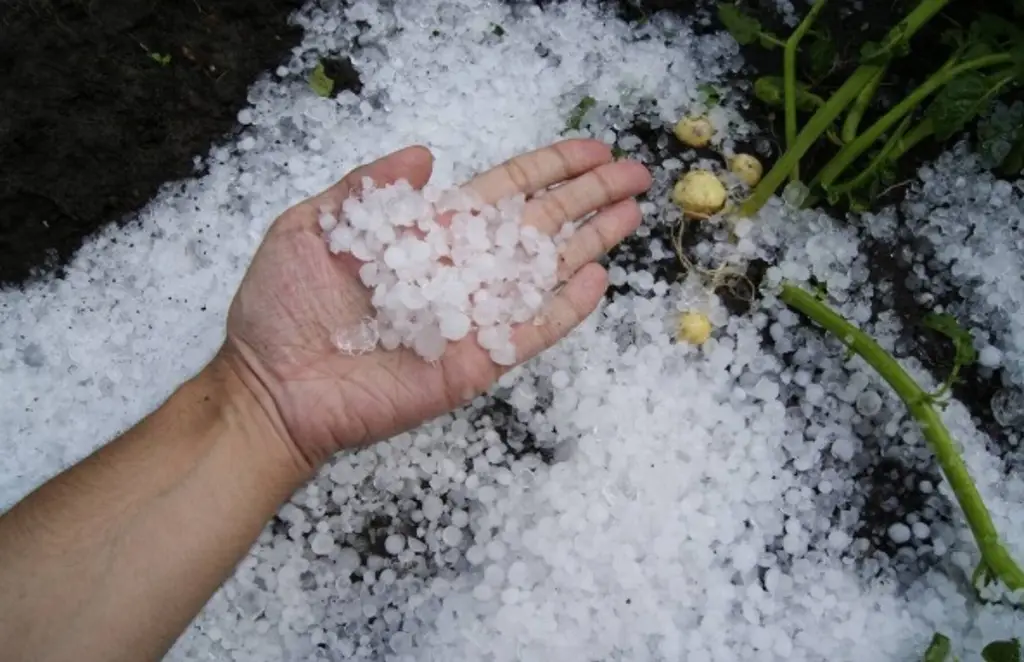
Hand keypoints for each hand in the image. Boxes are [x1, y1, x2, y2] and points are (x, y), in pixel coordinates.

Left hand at [221, 140, 650, 470]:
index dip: (550, 168)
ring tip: (633, 214)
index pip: (505, 192)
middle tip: (637, 173)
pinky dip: (565, 309)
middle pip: (539, 225)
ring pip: (545, 273)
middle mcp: (460, 270)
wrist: (271, 387)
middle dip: (588, 197)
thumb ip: (368, 188)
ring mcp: (472, 318)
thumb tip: (425, 151)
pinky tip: (598, 280)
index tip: (593, 150)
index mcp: (429, 233)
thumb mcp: (311, 227)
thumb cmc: (282, 308)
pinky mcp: (475, 362)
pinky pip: (529, 332)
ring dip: (590, 243)